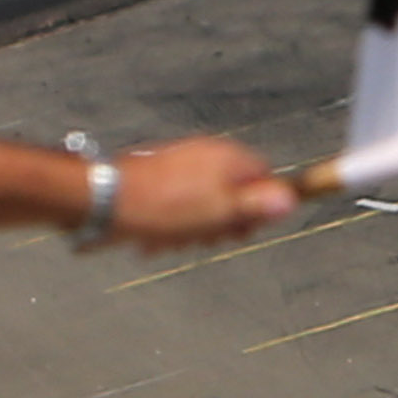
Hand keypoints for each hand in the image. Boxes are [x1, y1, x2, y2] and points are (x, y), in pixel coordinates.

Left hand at [102, 135, 298, 249]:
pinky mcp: (160, 177)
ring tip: (173, 242)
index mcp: (230, 158)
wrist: (105, 200)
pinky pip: (178, 203)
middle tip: (204, 240)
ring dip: (193, 228)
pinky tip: (155, 239)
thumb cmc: (165, 208)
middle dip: (221, 222)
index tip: (242, 232)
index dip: (259, 209)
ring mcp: (183, 164)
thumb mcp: (219, 211)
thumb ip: (257, 205)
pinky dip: (171, 223)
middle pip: (234, 192)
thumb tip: (292, 200)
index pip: (265, 178)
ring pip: (204, 202)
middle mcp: (209, 155)